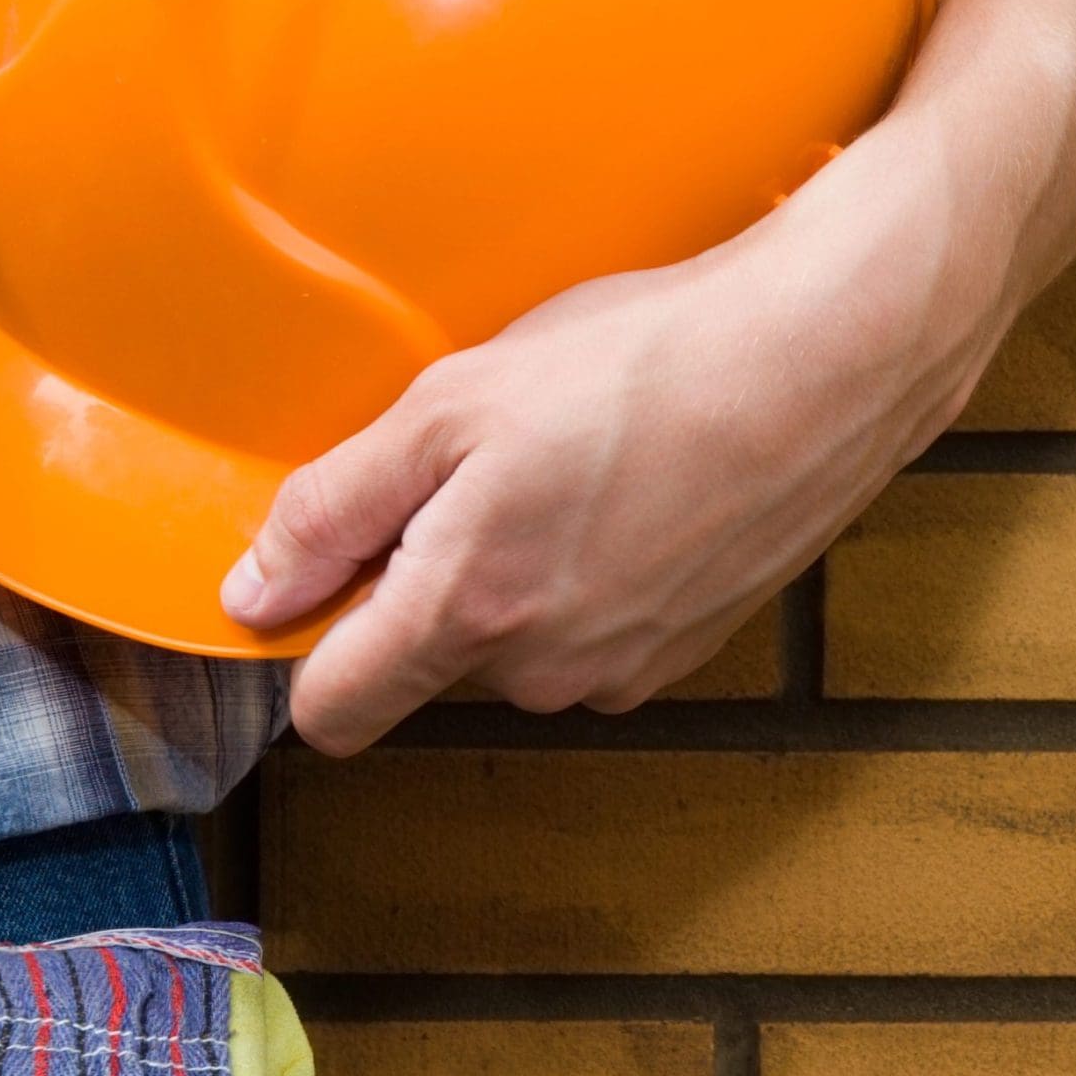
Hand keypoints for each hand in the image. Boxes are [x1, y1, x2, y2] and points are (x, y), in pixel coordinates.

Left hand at [220, 117, 1004, 752]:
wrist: (822, 363)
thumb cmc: (646, 366)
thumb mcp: (451, 406)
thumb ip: (333, 509)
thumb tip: (253, 596)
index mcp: (469, 613)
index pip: (333, 712)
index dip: (308, 644)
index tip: (325, 572)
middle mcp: (543, 671)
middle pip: (428, 666)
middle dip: (429, 584)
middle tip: (480, 467)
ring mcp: (624, 669)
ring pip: (518, 648)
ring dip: (518, 577)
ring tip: (572, 468)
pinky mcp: (687, 649)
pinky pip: (596, 634)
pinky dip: (594, 576)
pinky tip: (633, 490)